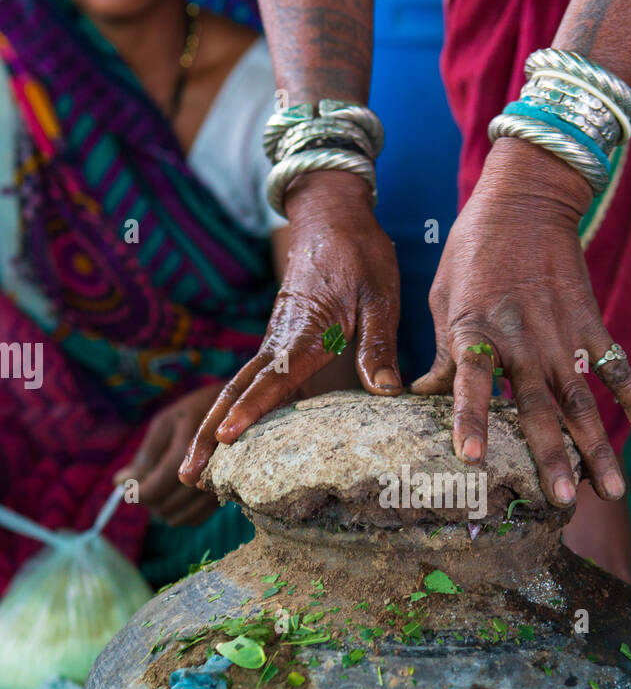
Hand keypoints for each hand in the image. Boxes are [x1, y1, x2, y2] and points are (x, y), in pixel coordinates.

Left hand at [114, 383, 223, 524]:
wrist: (241, 411)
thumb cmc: (197, 410)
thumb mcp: (166, 422)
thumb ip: (145, 454)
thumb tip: (120, 481)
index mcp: (191, 448)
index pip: (157, 486)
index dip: (137, 492)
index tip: (125, 486)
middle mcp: (209, 472)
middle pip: (166, 506)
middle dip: (148, 499)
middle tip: (142, 482)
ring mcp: (220, 487)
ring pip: (180, 517)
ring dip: (162, 508)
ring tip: (157, 488)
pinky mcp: (226, 495)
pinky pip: (196, 519)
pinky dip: (179, 513)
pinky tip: (174, 496)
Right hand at [179, 171, 400, 486]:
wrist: (332, 213)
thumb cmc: (360, 252)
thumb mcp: (380, 296)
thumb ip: (378, 345)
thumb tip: (385, 392)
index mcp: (306, 331)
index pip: (273, 378)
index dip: (251, 410)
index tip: (227, 438)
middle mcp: (280, 339)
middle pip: (235, 392)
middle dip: (209, 435)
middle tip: (188, 475)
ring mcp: (274, 340)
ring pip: (236, 388)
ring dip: (213, 427)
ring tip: (196, 470)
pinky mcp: (277, 340)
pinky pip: (251, 380)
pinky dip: (234, 410)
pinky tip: (231, 438)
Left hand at [411, 139, 630, 507]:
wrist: (527, 198)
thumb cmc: (474, 251)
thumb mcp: (445, 298)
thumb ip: (443, 354)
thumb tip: (422, 396)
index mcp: (477, 329)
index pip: (470, 381)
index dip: (470, 420)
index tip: (472, 458)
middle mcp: (522, 338)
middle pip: (538, 407)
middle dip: (552, 457)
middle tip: (563, 503)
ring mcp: (561, 334)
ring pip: (581, 401)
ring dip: (598, 447)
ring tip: (612, 490)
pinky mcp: (591, 323)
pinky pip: (615, 367)